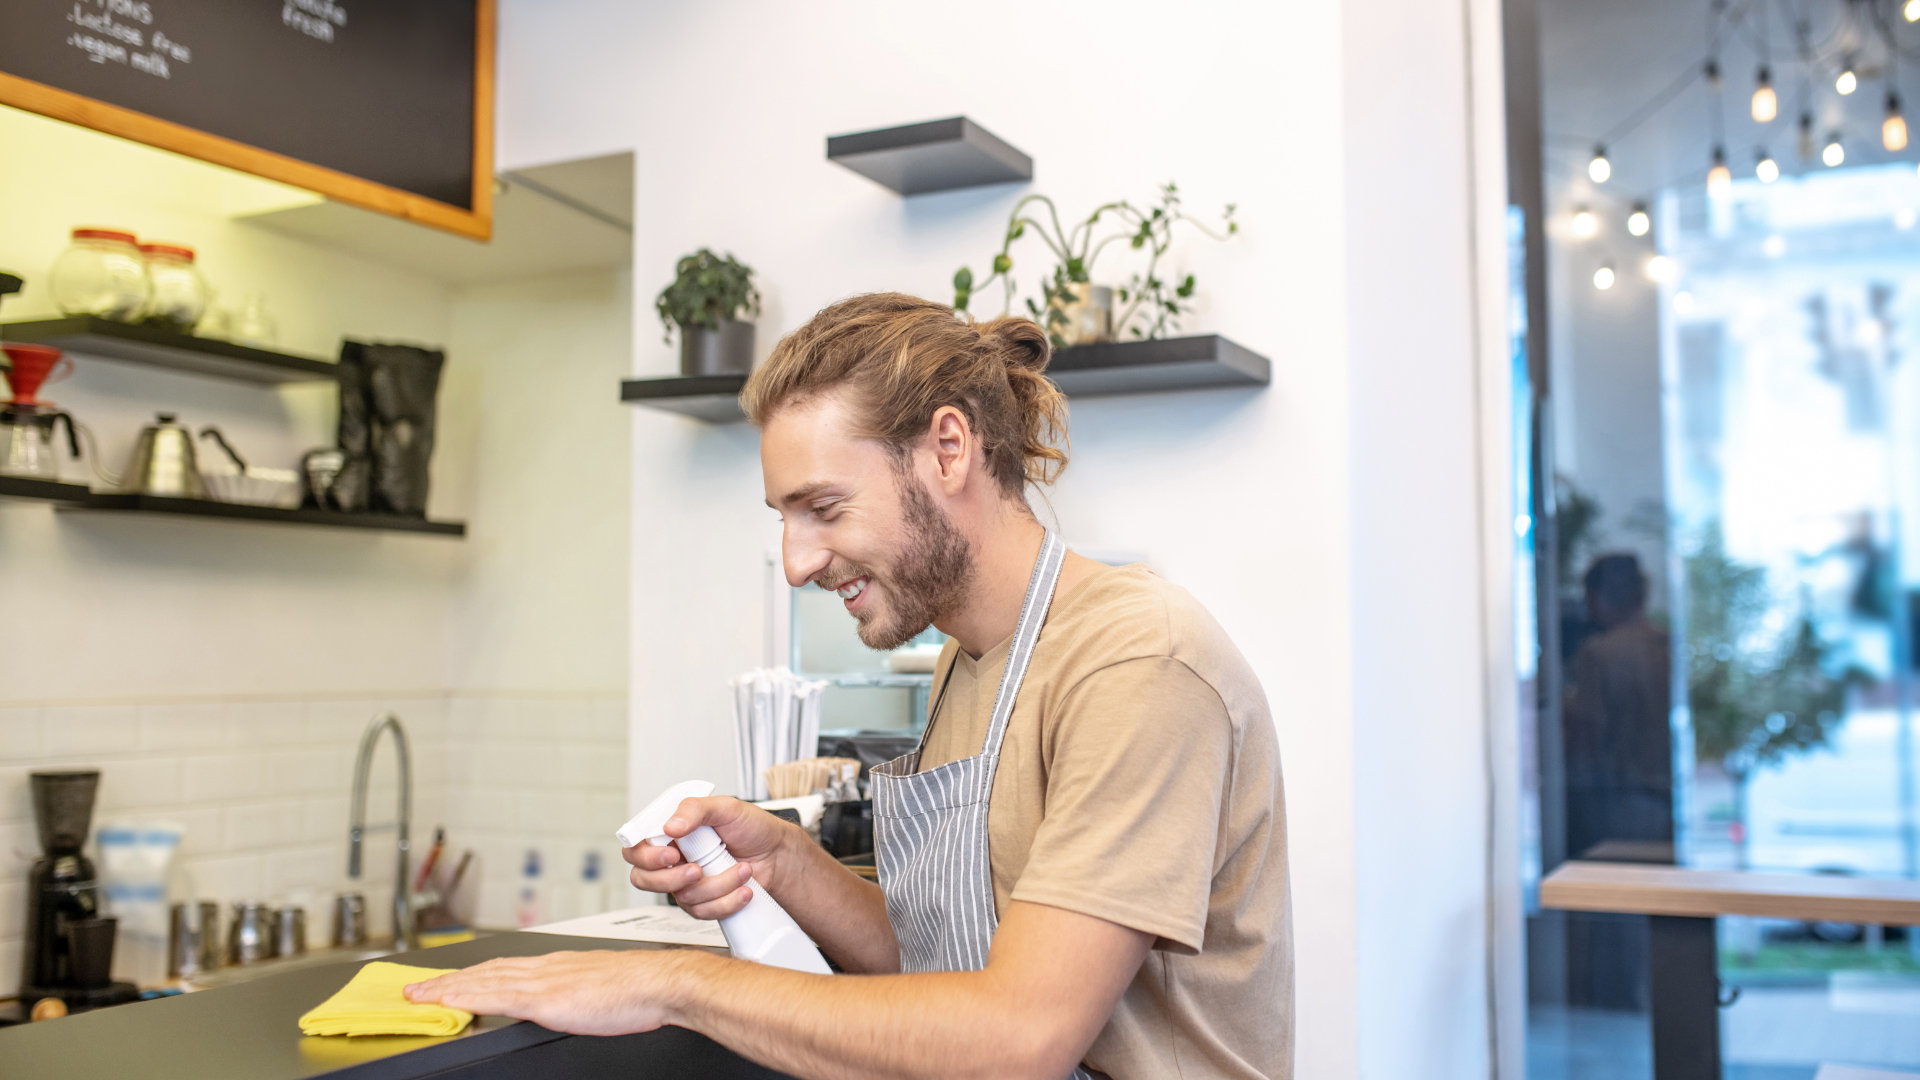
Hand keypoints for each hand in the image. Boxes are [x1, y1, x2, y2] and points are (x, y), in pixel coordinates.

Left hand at [404, 951, 683, 1036]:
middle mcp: (544, 967)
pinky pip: (497, 996)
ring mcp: (542, 981)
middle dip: (447, 981)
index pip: (502, 967)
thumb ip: (577, 991)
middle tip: (414, 989)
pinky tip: (449, 1002)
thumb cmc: (639, 989)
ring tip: (419, 996)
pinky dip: (469, 997)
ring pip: (483, 981)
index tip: (447, 982)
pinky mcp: (546, 998)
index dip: (470, 975)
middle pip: (484, 972)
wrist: (659, 982)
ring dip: (447, 988)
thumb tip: (570, 1002)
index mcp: (556, 965)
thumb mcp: (600, 985)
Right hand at [621, 796, 795, 920]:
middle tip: (698, 870)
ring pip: (680, 897)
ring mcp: (686, 882)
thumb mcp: (726, 807)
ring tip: (741, 869)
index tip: (671, 855)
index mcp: (671, 832)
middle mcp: (673, 858)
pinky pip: (702, 912)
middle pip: (643, 879)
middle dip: (671, 879)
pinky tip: (744, 888)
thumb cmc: (753, 828)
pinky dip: (727, 901)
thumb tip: (671, 825)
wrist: (778, 855)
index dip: (645, 856)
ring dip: (717, 885)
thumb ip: (696, 810)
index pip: (635, 847)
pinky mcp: (703, 902)